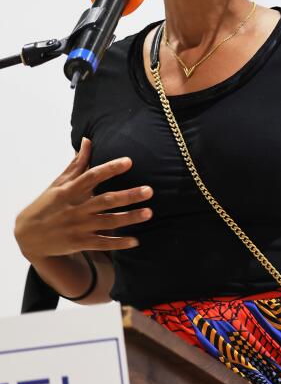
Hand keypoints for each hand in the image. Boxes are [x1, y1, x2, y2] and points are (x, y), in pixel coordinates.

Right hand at [14, 138, 152, 259]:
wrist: (27, 236)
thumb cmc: (47, 204)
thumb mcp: (58, 183)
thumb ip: (77, 164)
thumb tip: (88, 140)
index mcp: (69, 191)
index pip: (92, 176)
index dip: (110, 169)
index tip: (129, 161)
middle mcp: (75, 209)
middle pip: (105, 200)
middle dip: (128, 196)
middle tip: (149, 190)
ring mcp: (77, 227)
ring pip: (108, 222)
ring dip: (129, 218)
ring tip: (149, 213)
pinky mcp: (79, 243)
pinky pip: (102, 244)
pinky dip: (119, 243)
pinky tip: (136, 241)